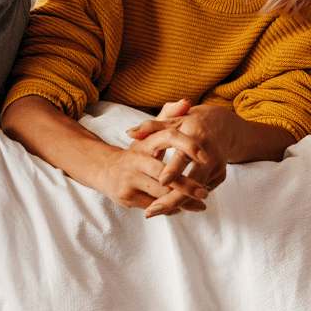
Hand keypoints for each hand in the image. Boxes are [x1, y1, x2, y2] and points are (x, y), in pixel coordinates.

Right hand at [97, 113, 213, 213]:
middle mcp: (136, 158)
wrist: (104, 169)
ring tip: (200, 205)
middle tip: (205, 193)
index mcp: (146, 141)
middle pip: (167, 173)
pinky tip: (181, 209)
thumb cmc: (137, 153)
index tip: (206, 158)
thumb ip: (170, 116)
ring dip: (182, 201)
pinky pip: (154, 205)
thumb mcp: (150, 133)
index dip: (189, 146)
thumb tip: (187, 101)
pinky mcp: (126, 196)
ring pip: (162, 192)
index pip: (170, 136)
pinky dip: (170, 209)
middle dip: (188, 185)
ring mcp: (130, 178)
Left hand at [127, 101, 233, 216]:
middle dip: (173, 198)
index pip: (184, 156)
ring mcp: (217, 166)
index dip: (173, 170)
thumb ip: (150, 127)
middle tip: (151, 211)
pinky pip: (203, 190)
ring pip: (198, 191)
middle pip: (194, 181)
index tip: (160, 182)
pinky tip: (170, 205)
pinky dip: (188, 199)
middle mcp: (210, 154)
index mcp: (196, 136)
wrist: (222, 124)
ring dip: (177, 203)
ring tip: (154, 211)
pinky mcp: (220, 175)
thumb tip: (129, 133)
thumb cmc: (191, 121)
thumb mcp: (173, 119)